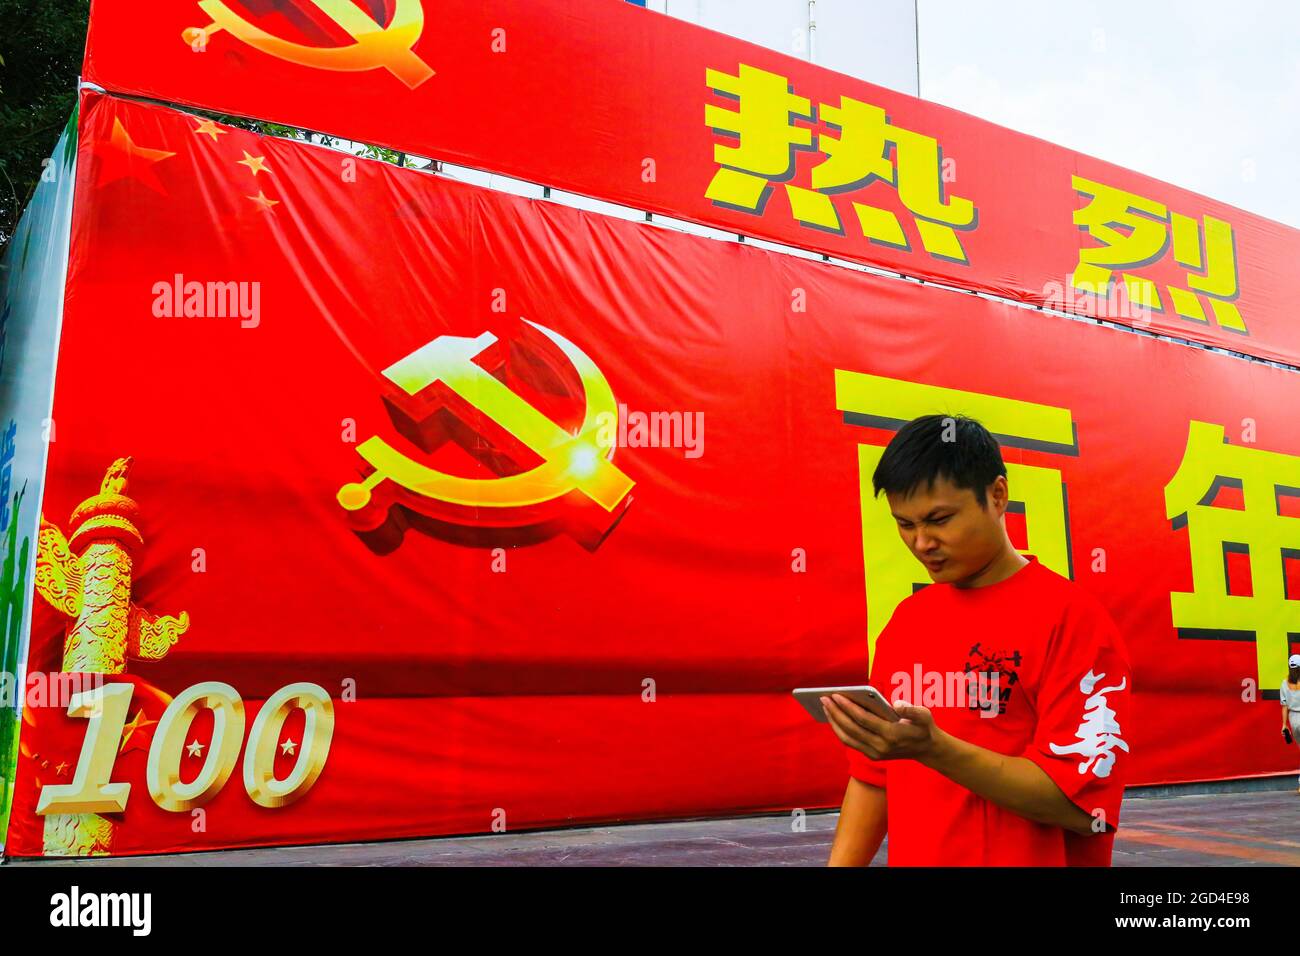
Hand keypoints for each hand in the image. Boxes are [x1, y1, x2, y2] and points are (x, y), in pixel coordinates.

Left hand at [823, 694, 944, 763]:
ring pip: (847, 738)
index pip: (863, 719)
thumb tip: (896, 704)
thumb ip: (912, 709)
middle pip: (851, 729)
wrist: (927, 749)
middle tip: (824, 698)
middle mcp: (881, 746)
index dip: (848, 707)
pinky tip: (834, 717)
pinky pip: (851, 742)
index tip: (836, 695)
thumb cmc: (924, 727)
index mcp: (892, 734)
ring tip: (825, 706)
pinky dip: (840, 730)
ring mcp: (875, 753)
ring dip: (834, 722)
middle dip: (836, 713)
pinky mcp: (871, 755)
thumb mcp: (924, 715)